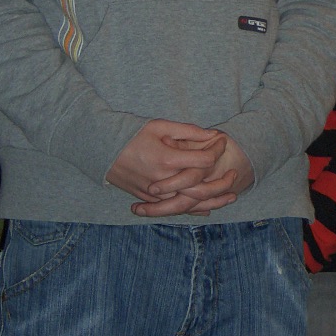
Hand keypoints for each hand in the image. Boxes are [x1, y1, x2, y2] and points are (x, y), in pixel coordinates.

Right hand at [107, 120, 228, 202]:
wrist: (102, 149)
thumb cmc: (132, 133)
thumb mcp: (160, 126)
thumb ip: (188, 131)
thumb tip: (212, 135)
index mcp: (166, 159)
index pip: (202, 161)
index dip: (216, 150)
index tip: (222, 141)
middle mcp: (162, 181)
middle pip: (201, 188)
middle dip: (222, 182)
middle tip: (234, 174)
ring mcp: (155, 194)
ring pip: (190, 204)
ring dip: (213, 201)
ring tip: (231, 195)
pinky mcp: (149, 200)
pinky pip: (175, 209)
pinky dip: (193, 208)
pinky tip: (208, 207)